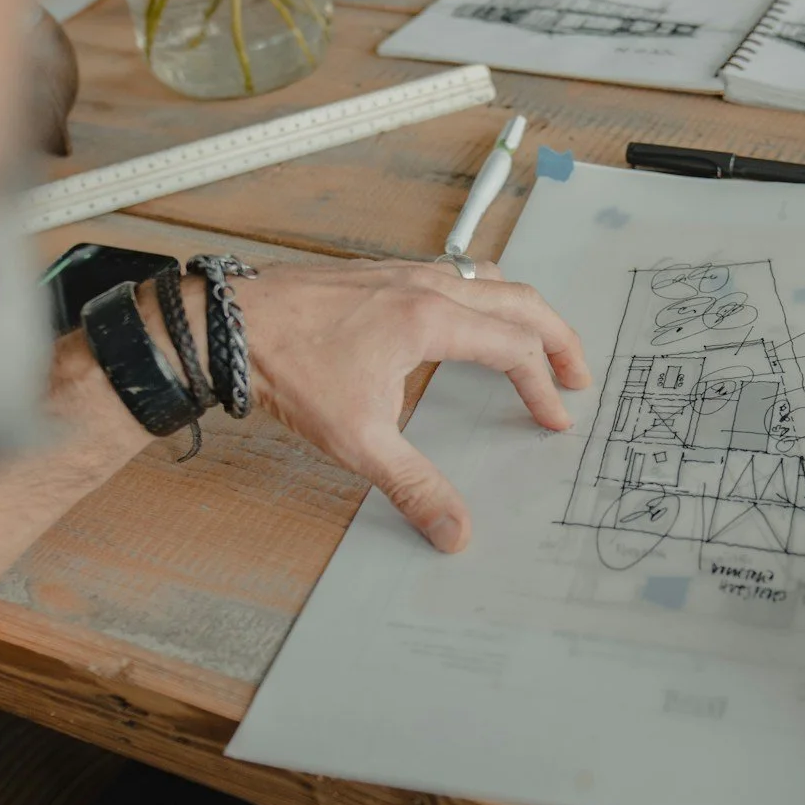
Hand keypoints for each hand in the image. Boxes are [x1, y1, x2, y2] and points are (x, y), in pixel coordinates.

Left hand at [236, 259, 589, 551]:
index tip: (555, 419)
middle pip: (519, 300)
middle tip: (577, 373)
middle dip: (556, 336)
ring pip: (487, 278)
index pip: (514, 348)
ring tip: (535, 342)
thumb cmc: (291, 370)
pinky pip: (454, 274)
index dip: (543, 386)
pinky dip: (484, 296)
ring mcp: (401, 273)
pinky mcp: (378, 274)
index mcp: (432, 319)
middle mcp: (425, 286)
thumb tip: (454, 532)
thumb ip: (414, 486)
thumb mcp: (358, 440)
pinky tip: (466, 321)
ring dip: (521, 310)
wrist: (228, 325)